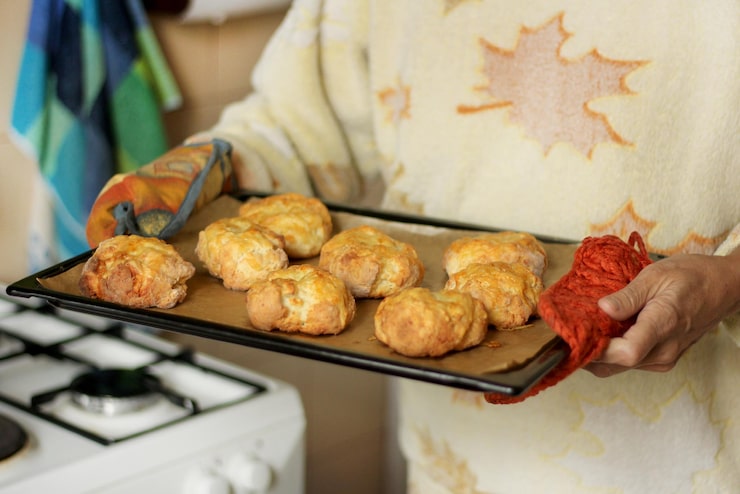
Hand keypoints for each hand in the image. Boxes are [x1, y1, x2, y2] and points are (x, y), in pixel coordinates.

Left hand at [584, 249, 739, 376]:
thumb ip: (628, 296)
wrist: (723, 288)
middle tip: (567, 331)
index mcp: (663, 325)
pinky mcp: (662, 360)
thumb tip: (602, 309)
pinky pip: (629, 363)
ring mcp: (664, 359)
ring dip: (598, 353)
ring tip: (581, 330)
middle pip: (616, 364)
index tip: (575, 335)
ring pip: (619, 367)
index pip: (626, 353)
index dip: (597, 349)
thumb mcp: (655, 276)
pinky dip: (611, 353)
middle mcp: (664, 350)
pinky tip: (601, 334)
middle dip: (588, 351)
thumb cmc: (691, 277)